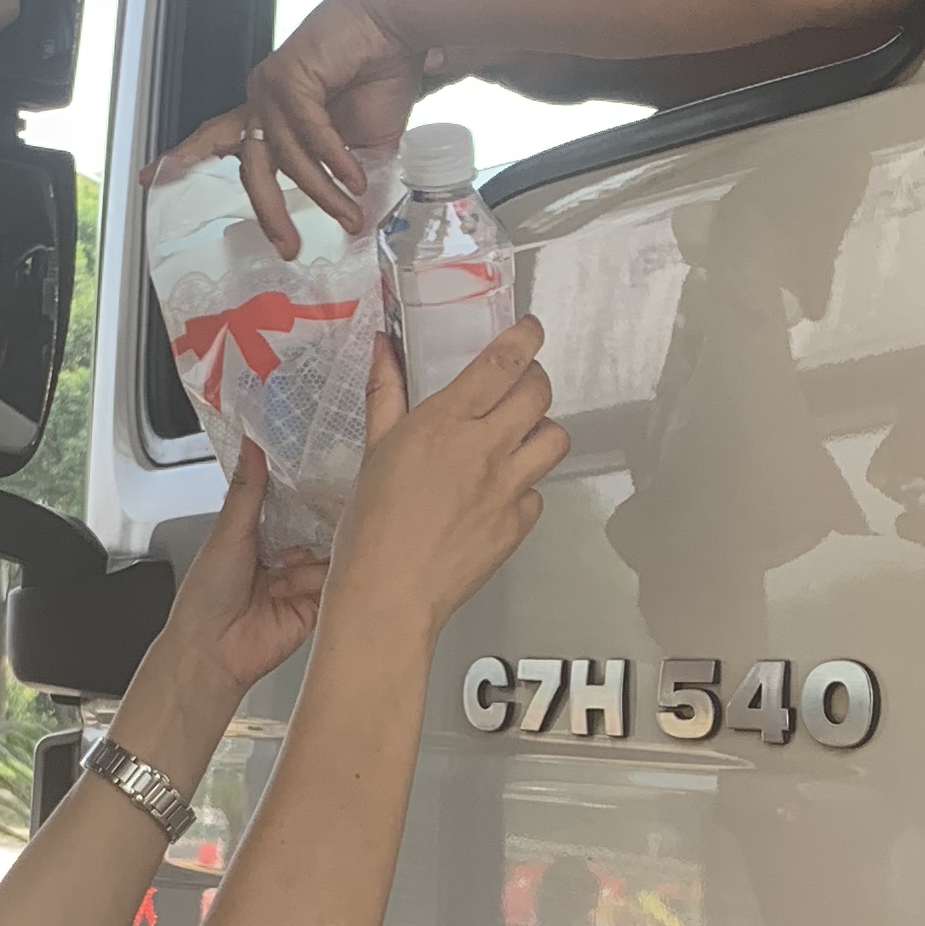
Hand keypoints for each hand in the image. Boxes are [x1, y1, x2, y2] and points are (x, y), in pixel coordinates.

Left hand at [163, 441, 328, 701]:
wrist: (211, 652)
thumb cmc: (205, 597)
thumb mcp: (228, 533)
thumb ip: (248, 490)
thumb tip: (250, 445)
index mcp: (259, 536)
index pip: (291, 503)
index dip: (307, 486)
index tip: (327, 459)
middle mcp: (284, 558)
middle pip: (317, 527)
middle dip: (329, 514)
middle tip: (350, 487)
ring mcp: (302, 582)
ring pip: (332, 552)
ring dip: (335, 543)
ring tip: (343, 527)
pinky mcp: (318, 607)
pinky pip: (338, 584)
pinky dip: (342, 572)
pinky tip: (346, 559)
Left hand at [174, 0, 441, 259]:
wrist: (395, 24)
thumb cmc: (381, 72)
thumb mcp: (359, 138)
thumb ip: (341, 171)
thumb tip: (350, 212)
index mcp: (272, 111)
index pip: (218, 136)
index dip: (187, 158)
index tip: (150, 176)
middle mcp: (264, 100)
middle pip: (251, 169)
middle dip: (269, 212)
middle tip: (288, 246)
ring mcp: (272, 89)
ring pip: (288, 157)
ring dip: (323, 193)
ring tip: (350, 215)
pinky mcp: (289, 77)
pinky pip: (308, 133)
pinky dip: (334, 160)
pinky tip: (354, 180)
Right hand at [326, 321, 565, 639]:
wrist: (389, 596)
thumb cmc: (371, 531)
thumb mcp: (373, 452)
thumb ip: (385, 395)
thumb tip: (382, 351)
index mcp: (445, 424)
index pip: (503, 363)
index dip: (525, 338)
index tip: (530, 329)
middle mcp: (484, 450)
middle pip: (539, 394)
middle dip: (535, 380)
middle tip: (521, 382)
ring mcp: (507, 489)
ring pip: (553, 440)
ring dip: (539, 431)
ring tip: (516, 437)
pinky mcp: (517, 525)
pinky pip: (537, 493)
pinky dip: (524, 486)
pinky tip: (496, 493)